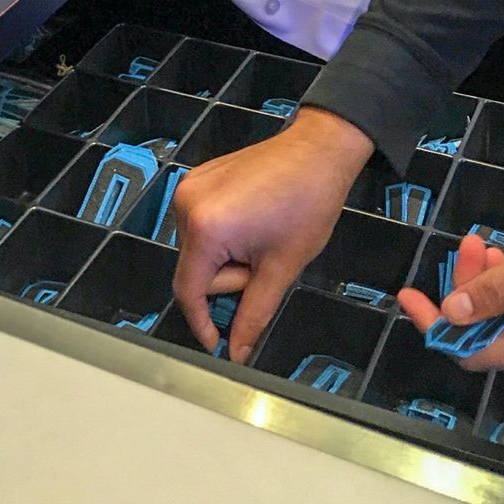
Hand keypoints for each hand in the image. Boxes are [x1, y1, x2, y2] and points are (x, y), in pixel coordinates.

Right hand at [172, 108, 373, 362]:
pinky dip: (221, 234)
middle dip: (230, 277)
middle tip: (265, 262)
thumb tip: (236, 353)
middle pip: (195, 269)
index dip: (201, 323)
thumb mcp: (282, 268)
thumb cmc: (306, 207)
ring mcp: (187, 186)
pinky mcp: (196, 177)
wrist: (317, 151)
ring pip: (197, 248)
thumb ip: (253, 315)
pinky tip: (250, 220)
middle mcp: (186, 205)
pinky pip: (199, 223)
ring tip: (260, 238)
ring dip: (225, 256)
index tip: (217, 344)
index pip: (189, 291)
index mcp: (205, 229)